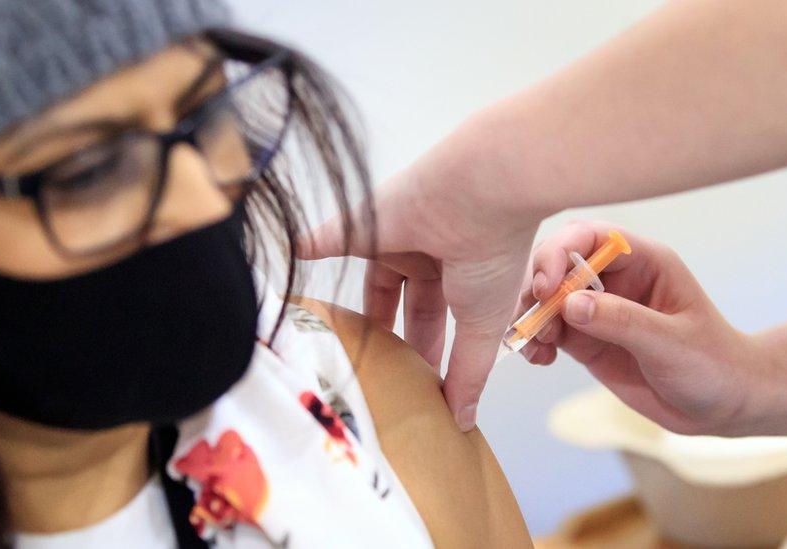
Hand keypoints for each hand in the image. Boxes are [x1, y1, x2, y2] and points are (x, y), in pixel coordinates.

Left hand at [298, 135, 544, 430]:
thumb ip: (466, 373)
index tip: (409, 387)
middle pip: (398, 308)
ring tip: (330, 351)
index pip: (431, 321)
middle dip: (388, 342)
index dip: (421, 352)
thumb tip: (461, 423)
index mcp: (457, 279)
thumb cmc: (493, 257)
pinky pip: (332, 239)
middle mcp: (426, 258)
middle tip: (371, 379)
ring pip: (368, 283)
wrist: (483, 191)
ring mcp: (395, 238)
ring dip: (352, 313)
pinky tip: (293, 273)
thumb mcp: (482, 325)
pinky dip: (312, 250)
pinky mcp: (367, 221)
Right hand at [516, 220, 769, 435]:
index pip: (590, 238)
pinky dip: (534, 341)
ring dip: (530, 317)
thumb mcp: (671, 343)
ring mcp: (597, 307)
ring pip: (546, 298)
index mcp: (643, 261)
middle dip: (537, 288)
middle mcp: (615, 277)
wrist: (723, 406)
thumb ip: (621, 320)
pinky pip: (548, 330)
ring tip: (534, 346)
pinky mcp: (585, 337)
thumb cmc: (713, 365)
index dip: (560, 253)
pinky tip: (539, 358)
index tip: (546, 287)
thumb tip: (568, 304)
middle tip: (531, 320)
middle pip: (558, 263)